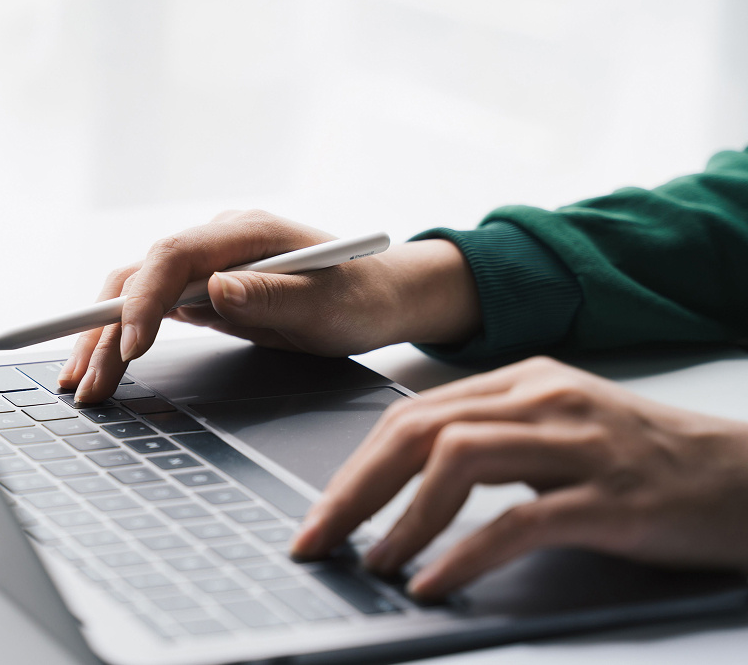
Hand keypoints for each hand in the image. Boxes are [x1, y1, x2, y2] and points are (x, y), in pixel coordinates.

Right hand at [56, 209, 480, 401]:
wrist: (378, 297)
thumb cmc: (360, 297)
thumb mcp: (326, 303)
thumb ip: (272, 294)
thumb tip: (215, 288)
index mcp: (245, 232)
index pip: (173, 256)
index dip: (144, 299)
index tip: (131, 348)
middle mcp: (215, 242)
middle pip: (140, 276)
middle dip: (105, 329)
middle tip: (87, 385)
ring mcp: (206, 265)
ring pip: (136, 294)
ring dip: (103, 338)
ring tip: (82, 385)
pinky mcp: (203, 292)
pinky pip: (152, 311)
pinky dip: (123, 340)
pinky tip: (103, 367)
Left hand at [290, 356, 747, 598]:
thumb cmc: (648, 460)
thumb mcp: (560, 432)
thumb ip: (492, 441)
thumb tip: (409, 484)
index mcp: (521, 382)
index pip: (411, 416)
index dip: (355, 467)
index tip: (320, 513)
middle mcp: (542, 399)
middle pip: (419, 431)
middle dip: (354, 490)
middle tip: (315, 540)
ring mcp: (577, 442)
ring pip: (457, 462)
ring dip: (402, 519)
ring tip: (371, 562)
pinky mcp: (609, 496)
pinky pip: (518, 521)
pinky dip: (464, 553)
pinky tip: (434, 581)